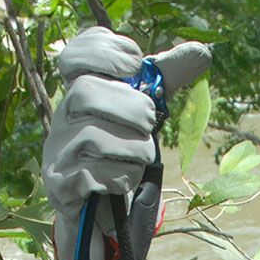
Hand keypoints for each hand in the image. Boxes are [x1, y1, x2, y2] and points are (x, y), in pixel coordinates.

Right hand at [42, 28, 209, 259]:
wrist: (99, 210)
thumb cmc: (121, 152)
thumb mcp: (143, 112)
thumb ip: (165, 80)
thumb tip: (203, 52)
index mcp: (81, 93)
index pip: (74, 55)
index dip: (102, 49)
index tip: (135, 62)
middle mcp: (62, 118)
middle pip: (85, 91)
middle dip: (131, 107)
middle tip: (151, 123)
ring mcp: (57, 152)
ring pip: (93, 136)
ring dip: (133, 148)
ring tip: (143, 158)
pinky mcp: (60, 186)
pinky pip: (90, 175)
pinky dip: (119, 177)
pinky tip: (126, 180)